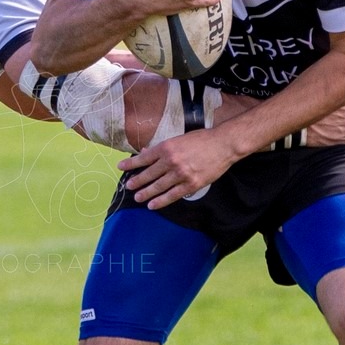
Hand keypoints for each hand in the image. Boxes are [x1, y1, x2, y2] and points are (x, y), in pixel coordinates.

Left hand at [119, 124, 244, 207]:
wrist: (223, 145)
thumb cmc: (201, 140)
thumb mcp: (178, 139)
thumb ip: (161, 147)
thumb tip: (145, 152)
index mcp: (167, 148)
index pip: (143, 158)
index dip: (131, 164)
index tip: (121, 168)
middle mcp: (171, 161)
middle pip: (149, 174)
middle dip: (136, 181)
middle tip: (129, 186)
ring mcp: (181, 174)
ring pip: (158, 187)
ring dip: (146, 193)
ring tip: (137, 197)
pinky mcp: (191, 184)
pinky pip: (172, 195)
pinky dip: (161, 201)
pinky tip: (152, 205)